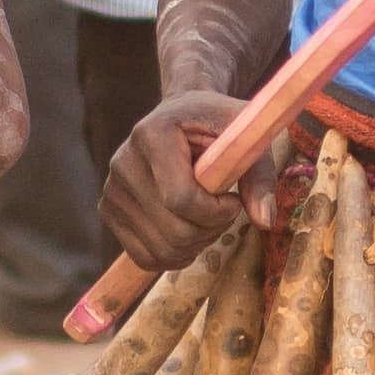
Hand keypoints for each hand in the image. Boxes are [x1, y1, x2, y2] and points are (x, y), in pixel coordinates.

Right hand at [98, 90, 278, 271]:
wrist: (181, 118)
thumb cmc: (217, 125)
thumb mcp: (246, 137)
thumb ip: (259, 177)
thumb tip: (265, 221)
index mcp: (152, 134)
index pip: (181, 199)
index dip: (218, 211)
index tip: (232, 197)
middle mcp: (123, 162)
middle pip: (174, 230)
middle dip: (211, 228)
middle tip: (222, 208)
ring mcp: (112, 190)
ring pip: (162, 250)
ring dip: (197, 243)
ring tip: (206, 216)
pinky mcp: (109, 212)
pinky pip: (145, 257)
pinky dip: (174, 256)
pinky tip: (188, 231)